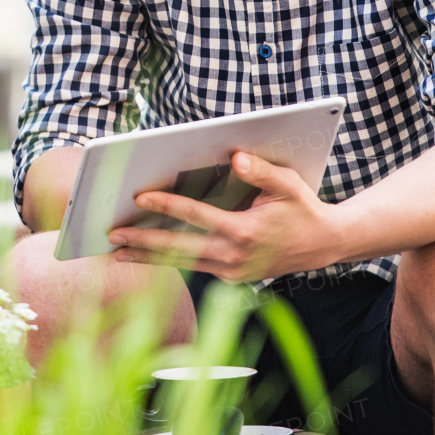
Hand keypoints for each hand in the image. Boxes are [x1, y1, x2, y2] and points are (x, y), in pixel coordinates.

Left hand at [108, 150, 341, 283]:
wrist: (324, 245)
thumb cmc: (303, 209)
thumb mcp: (289, 184)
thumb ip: (262, 172)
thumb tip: (235, 157)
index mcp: (245, 232)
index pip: (196, 217)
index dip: (167, 206)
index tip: (139, 198)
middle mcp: (235, 256)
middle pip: (179, 249)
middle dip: (142, 242)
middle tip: (111, 235)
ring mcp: (232, 271)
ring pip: (182, 263)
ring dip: (148, 257)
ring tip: (116, 252)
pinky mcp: (231, 277)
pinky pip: (194, 266)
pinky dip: (170, 260)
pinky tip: (146, 253)